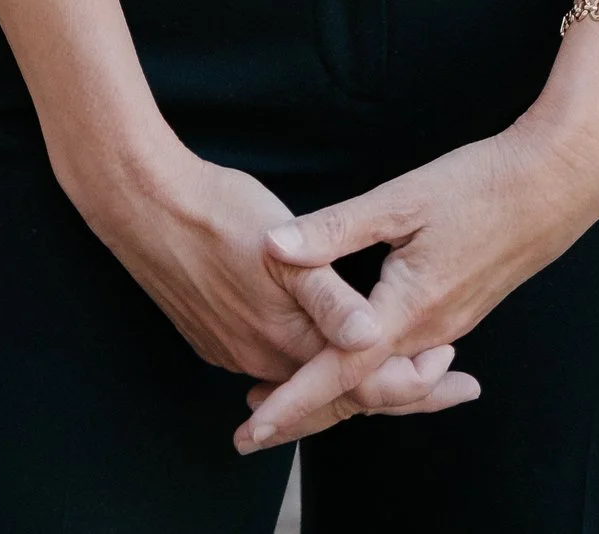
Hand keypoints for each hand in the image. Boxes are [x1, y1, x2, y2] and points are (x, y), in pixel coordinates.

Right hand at [67, 129, 473, 416]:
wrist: (142, 205)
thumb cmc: (219, 212)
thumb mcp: (284, 249)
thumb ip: (330, 297)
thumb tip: (373, 333)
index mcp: (288, 339)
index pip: (365, 381)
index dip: (415, 381)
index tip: (457, 375)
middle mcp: (263, 359)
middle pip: (342, 393)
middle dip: (397, 387)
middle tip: (449, 381)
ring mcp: (234, 353)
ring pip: (307, 380)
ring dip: (352, 377)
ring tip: (396, 364)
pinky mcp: (214, 338)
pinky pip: (274, 368)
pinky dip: (310, 368)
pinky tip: (322, 350)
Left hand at [235, 34, 598, 452]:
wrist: (555, 186)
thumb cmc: (478, 185)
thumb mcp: (401, 199)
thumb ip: (336, 228)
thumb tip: (272, 247)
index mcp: (408, 310)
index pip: (338, 372)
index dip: (292, 401)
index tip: (250, 427)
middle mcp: (430, 334)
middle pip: (359, 391)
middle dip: (307, 411)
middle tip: (253, 424)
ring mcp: (449, 328)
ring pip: (385, 380)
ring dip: (338, 392)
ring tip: (292, 397)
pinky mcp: (460, 313)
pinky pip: (408, 364)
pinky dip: (375, 375)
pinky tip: (361, 367)